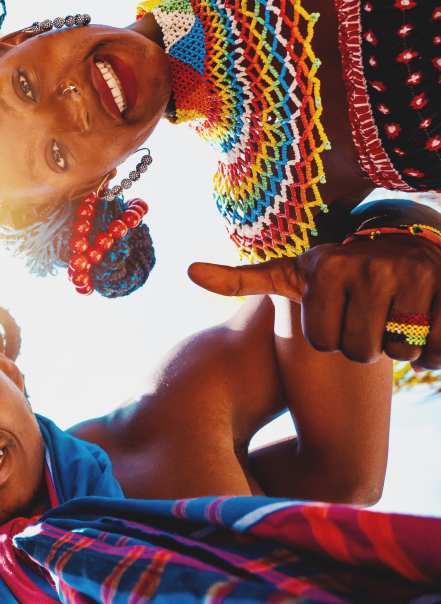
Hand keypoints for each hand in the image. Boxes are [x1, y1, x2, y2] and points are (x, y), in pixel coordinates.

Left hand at [189, 235, 440, 364]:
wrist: (402, 251)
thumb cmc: (334, 276)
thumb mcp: (289, 274)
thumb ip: (242, 278)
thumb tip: (188, 272)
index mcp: (327, 265)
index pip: (324, 342)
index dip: (328, 341)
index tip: (334, 315)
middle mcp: (373, 263)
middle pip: (361, 351)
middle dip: (362, 347)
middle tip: (365, 320)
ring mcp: (417, 273)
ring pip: (400, 350)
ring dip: (398, 347)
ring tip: (393, 318)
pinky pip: (438, 350)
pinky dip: (433, 352)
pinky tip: (424, 328)